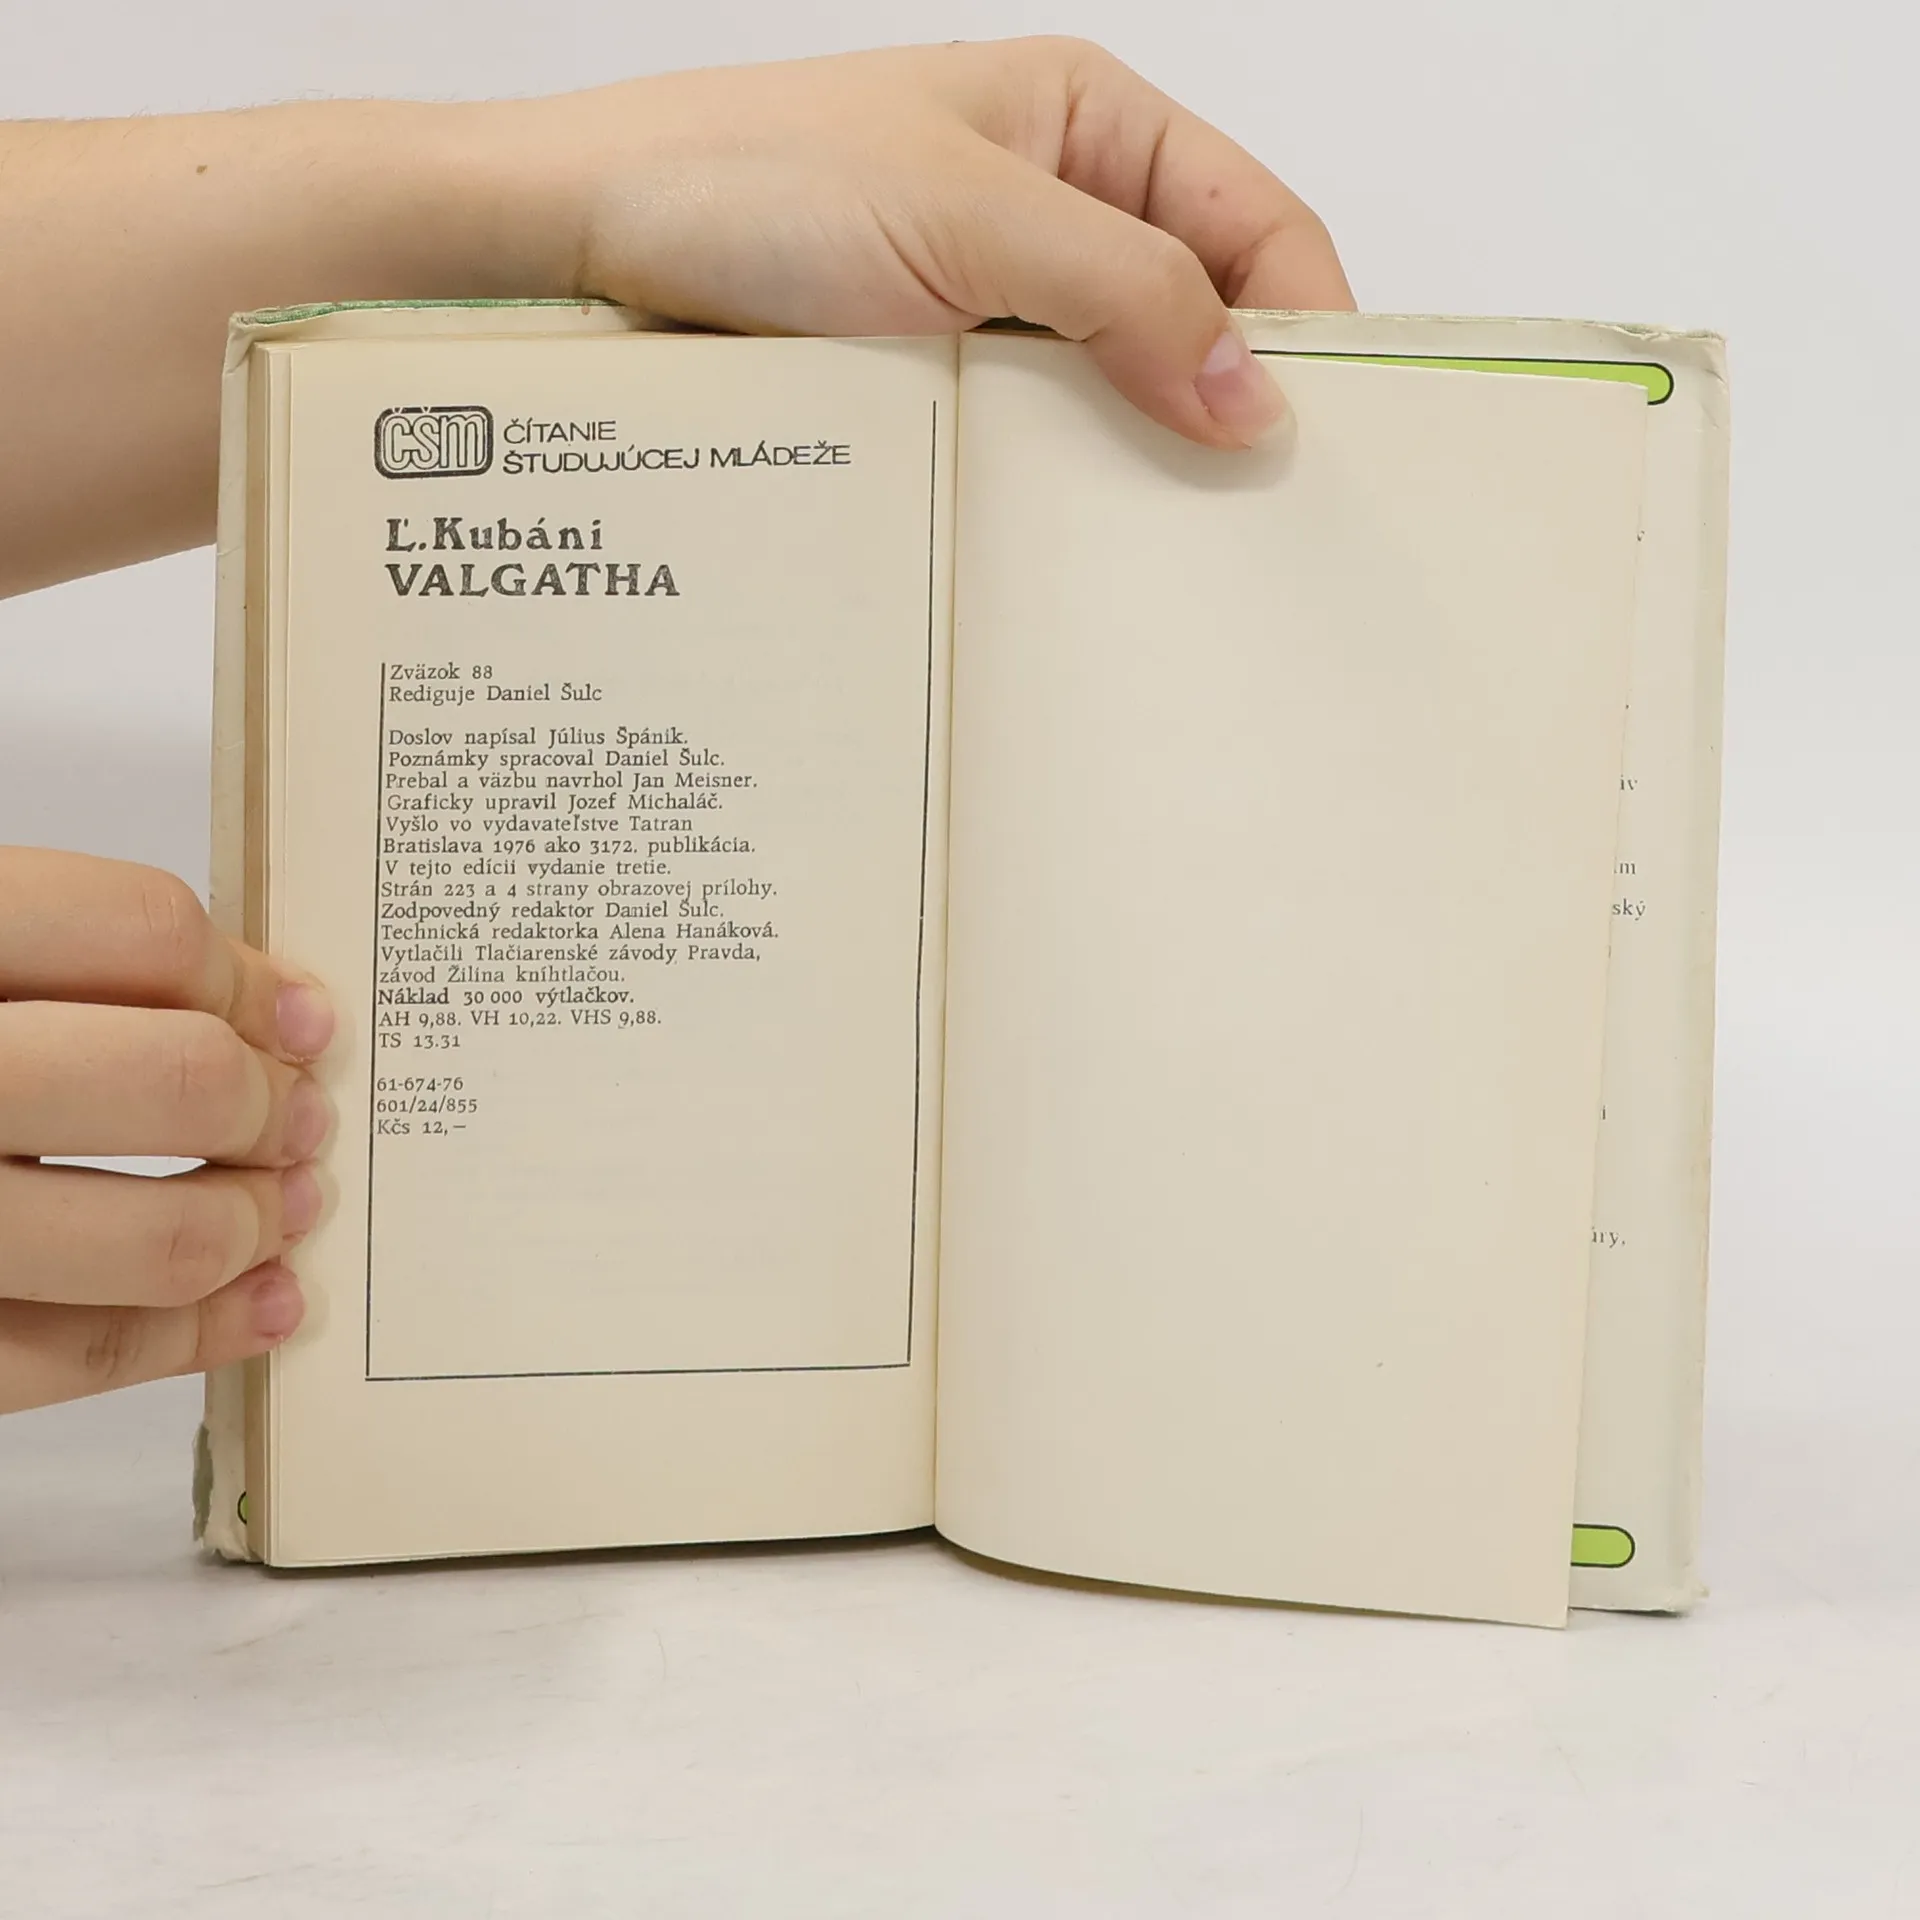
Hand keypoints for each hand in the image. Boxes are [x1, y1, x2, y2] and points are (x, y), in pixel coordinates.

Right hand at [0, 849, 331, 1411]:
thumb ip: (61, 953)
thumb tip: (268, 1006)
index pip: (139, 930)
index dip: (246, 980)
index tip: (299, 1018)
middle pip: (173, 1081)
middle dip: (267, 1107)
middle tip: (300, 1119)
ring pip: (149, 1237)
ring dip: (253, 1226)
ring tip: (288, 1211)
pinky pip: (68, 1354)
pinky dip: (190, 1336)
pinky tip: (254, 1310)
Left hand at [3, 35, 1354, 591]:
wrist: (564, 249)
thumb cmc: (743, 184)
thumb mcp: (968, 219)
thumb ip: (1128, 297)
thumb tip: (1256, 397)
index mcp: (1083, 123)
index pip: (1255, 225)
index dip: (1304, 326)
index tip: (1323, 442)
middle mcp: (1045, 212)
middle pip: (1193, 319)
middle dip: (1226, 412)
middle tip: (1254, 529)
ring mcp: (982, 308)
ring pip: (1109, 395)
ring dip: (1135, 468)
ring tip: (1163, 561)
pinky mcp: (922, 387)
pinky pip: (1025, 445)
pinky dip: (1056, 496)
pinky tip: (1065, 556)